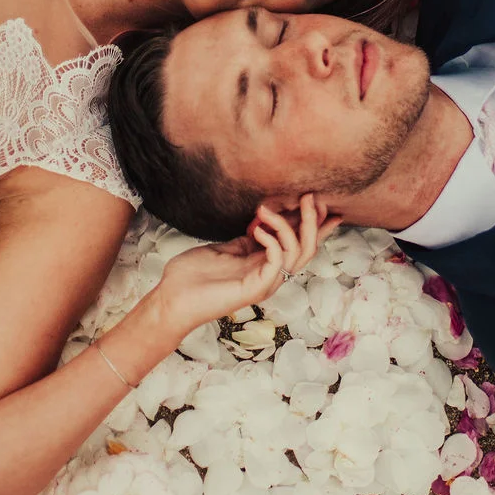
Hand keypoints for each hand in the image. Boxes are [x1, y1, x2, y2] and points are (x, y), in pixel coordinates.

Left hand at [146, 195, 340, 336]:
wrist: (172, 298)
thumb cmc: (192, 276)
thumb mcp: (225, 250)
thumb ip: (246, 240)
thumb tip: (262, 223)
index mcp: (264, 265)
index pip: (299, 244)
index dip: (315, 225)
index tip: (323, 203)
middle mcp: (270, 274)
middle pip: (307, 248)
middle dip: (312, 221)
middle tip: (310, 197)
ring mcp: (265, 282)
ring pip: (298, 253)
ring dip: (288, 225)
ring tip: (267, 209)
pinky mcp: (256, 288)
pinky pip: (277, 261)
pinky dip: (272, 240)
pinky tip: (257, 228)